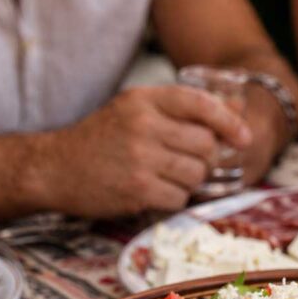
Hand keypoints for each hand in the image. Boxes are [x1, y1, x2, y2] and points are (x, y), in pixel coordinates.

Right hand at [39, 86, 251, 216]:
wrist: (53, 168)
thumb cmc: (102, 139)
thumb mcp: (135, 110)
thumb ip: (180, 110)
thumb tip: (235, 114)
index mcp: (143, 99)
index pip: (200, 104)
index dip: (229, 122)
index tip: (244, 137)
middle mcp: (142, 125)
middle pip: (206, 145)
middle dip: (206, 158)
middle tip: (189, 162)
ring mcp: (140, 158)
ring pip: (197, 173)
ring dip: (190, 180)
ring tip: (165, 176)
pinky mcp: (138, 189)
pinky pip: (181, 197)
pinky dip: (174, 198)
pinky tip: (154, 191)